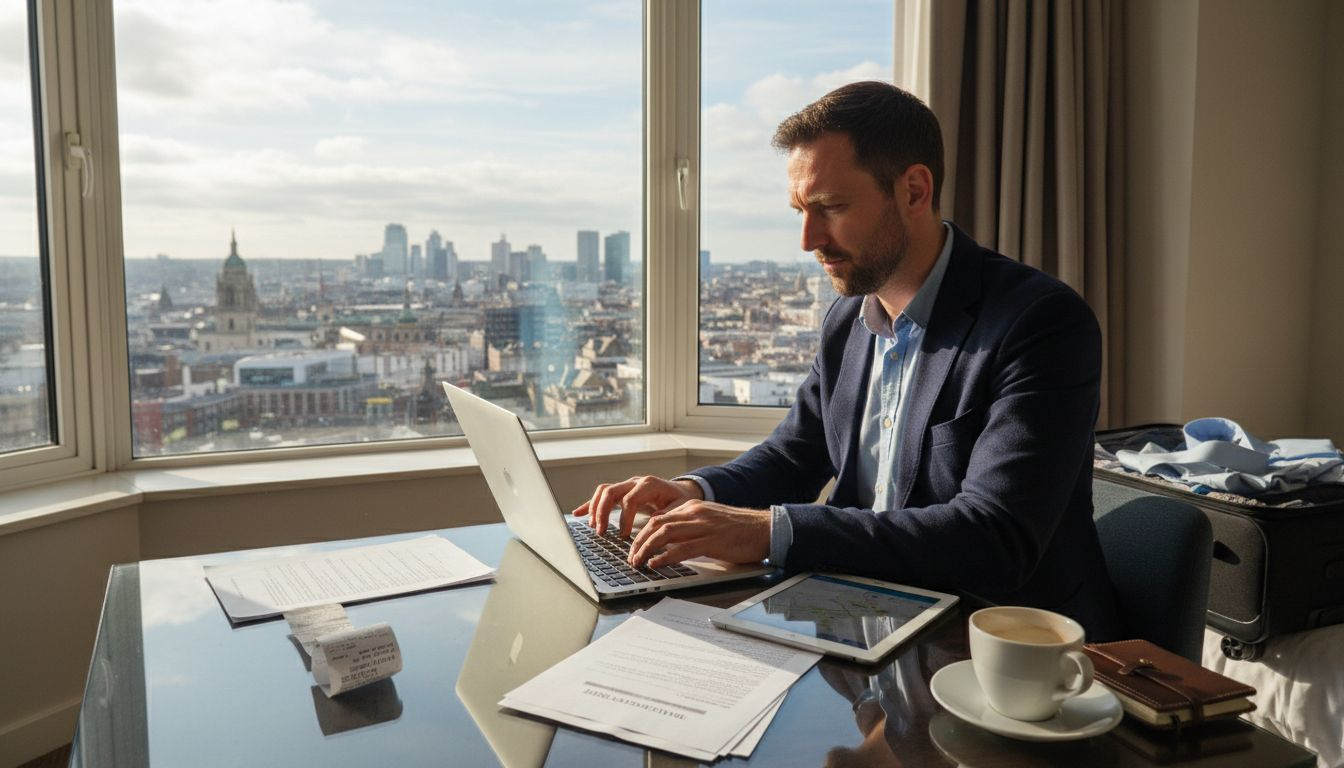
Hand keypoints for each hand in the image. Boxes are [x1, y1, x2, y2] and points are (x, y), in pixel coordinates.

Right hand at [571, 475, 702, 537]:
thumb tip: (654, 521)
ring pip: (604, 491)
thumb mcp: (680, 507)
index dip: (625, 518)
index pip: (630, 499)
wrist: (681, 491)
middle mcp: (635, 482)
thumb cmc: (680, 500)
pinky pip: (602, 495)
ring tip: (593, 527)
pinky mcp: (621, 492)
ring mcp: (626, 486)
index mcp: (649, 484)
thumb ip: (668, 514)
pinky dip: (590, 504)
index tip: (624, 536)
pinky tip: (578, 513)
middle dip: (603, 512)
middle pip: (611, 491)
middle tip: (602, 532)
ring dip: (595, 508)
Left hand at [627, 501, 770, 567]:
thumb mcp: (710, 522)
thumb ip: (690, 528)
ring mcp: (703, 526)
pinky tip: (656, 563)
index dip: (643, 533)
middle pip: (657, 525)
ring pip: (665, 534)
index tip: (634, 547)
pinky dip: (665, 556)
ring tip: (638, 562)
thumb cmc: (740, 530)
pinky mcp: (712, 541)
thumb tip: (669, 542)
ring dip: (646, 549)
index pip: (659, 518)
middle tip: (631, 557)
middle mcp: (695, 513)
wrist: (765, 529)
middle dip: (639, 542)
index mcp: (694, 507)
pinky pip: (682, 548)